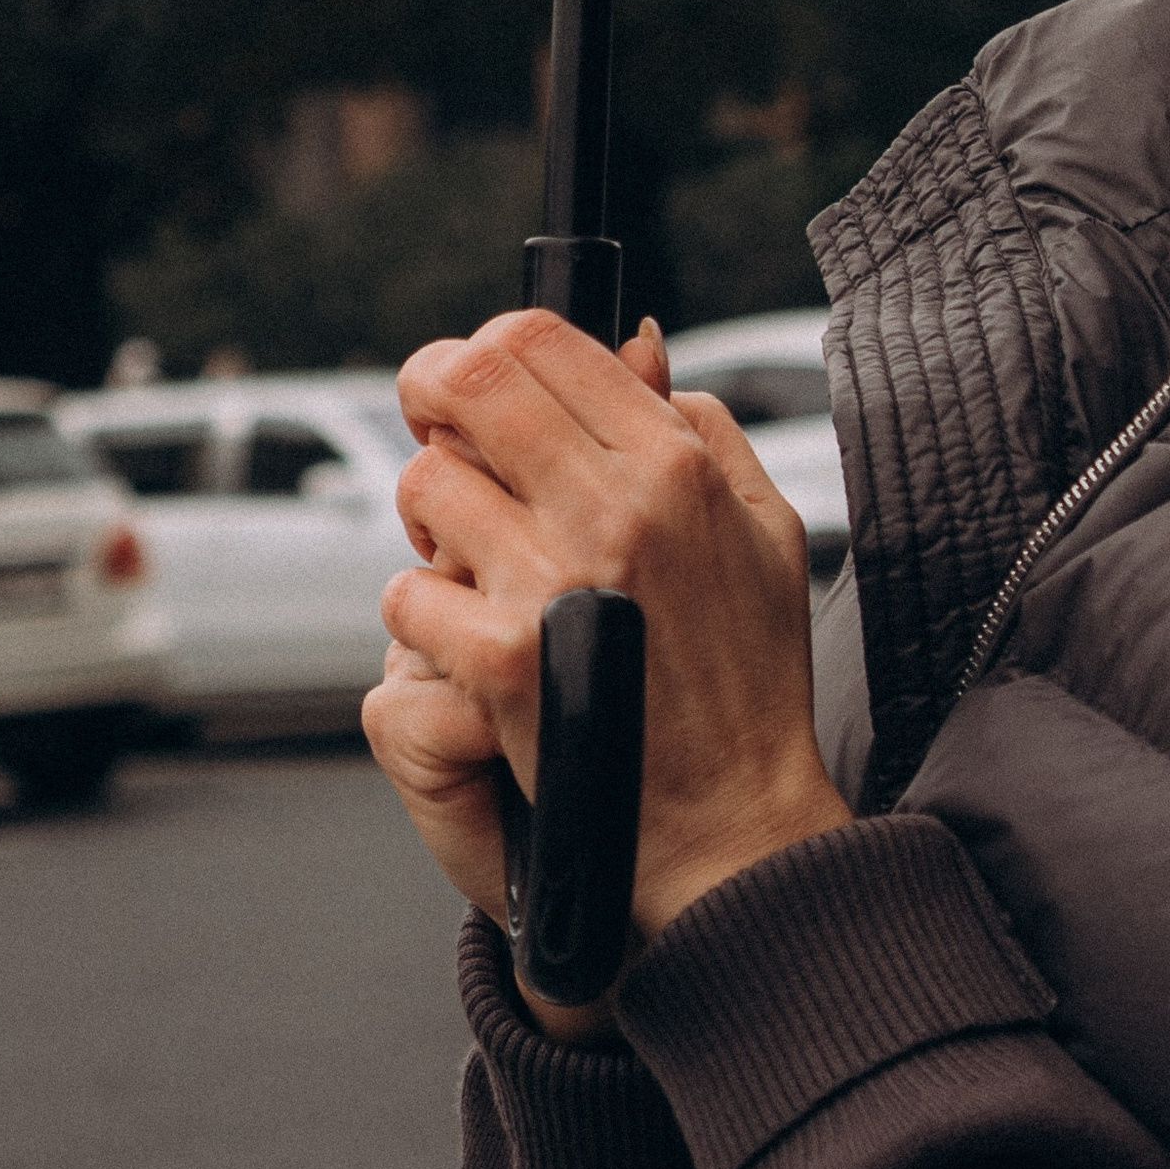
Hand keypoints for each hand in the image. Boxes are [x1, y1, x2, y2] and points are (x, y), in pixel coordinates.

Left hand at [363, 308, 850, 1027]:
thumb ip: (701, 424)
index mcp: (674, 461)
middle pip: (470, 381)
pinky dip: (417, 613)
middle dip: (429, 393)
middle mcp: (615, 505)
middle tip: (432, 428)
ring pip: (427, 484)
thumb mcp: (762, 527)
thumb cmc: (750, 679)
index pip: (541, 339)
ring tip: (451, 547)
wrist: (736, 829)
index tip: (470, 382)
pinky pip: (407, 597)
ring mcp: (556, 582)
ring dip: (425, 513)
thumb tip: (634, 349)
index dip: (484, 344)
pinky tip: (456, 636)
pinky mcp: (506, 666)